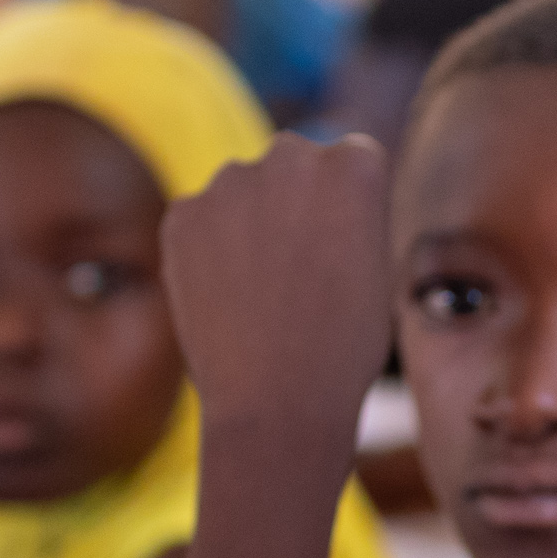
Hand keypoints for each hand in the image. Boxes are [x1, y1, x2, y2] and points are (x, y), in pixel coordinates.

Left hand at [158, 133, 393, 457]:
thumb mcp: (374, 266)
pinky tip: (225, 296)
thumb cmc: (342, 347)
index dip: (346, 209)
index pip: (351, 160)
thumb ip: (346, 216)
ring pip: (243, 191)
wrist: (276, 402)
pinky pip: (199, 219)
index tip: (341, 249)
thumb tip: (312, 202)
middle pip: (294, 164)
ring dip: (249, 223)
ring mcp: (230, 180)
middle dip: (294, 201)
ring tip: (260, 292)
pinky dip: (207, 248)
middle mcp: (292, 154)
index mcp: (356, 164)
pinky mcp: (182, 212)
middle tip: (297, 269)